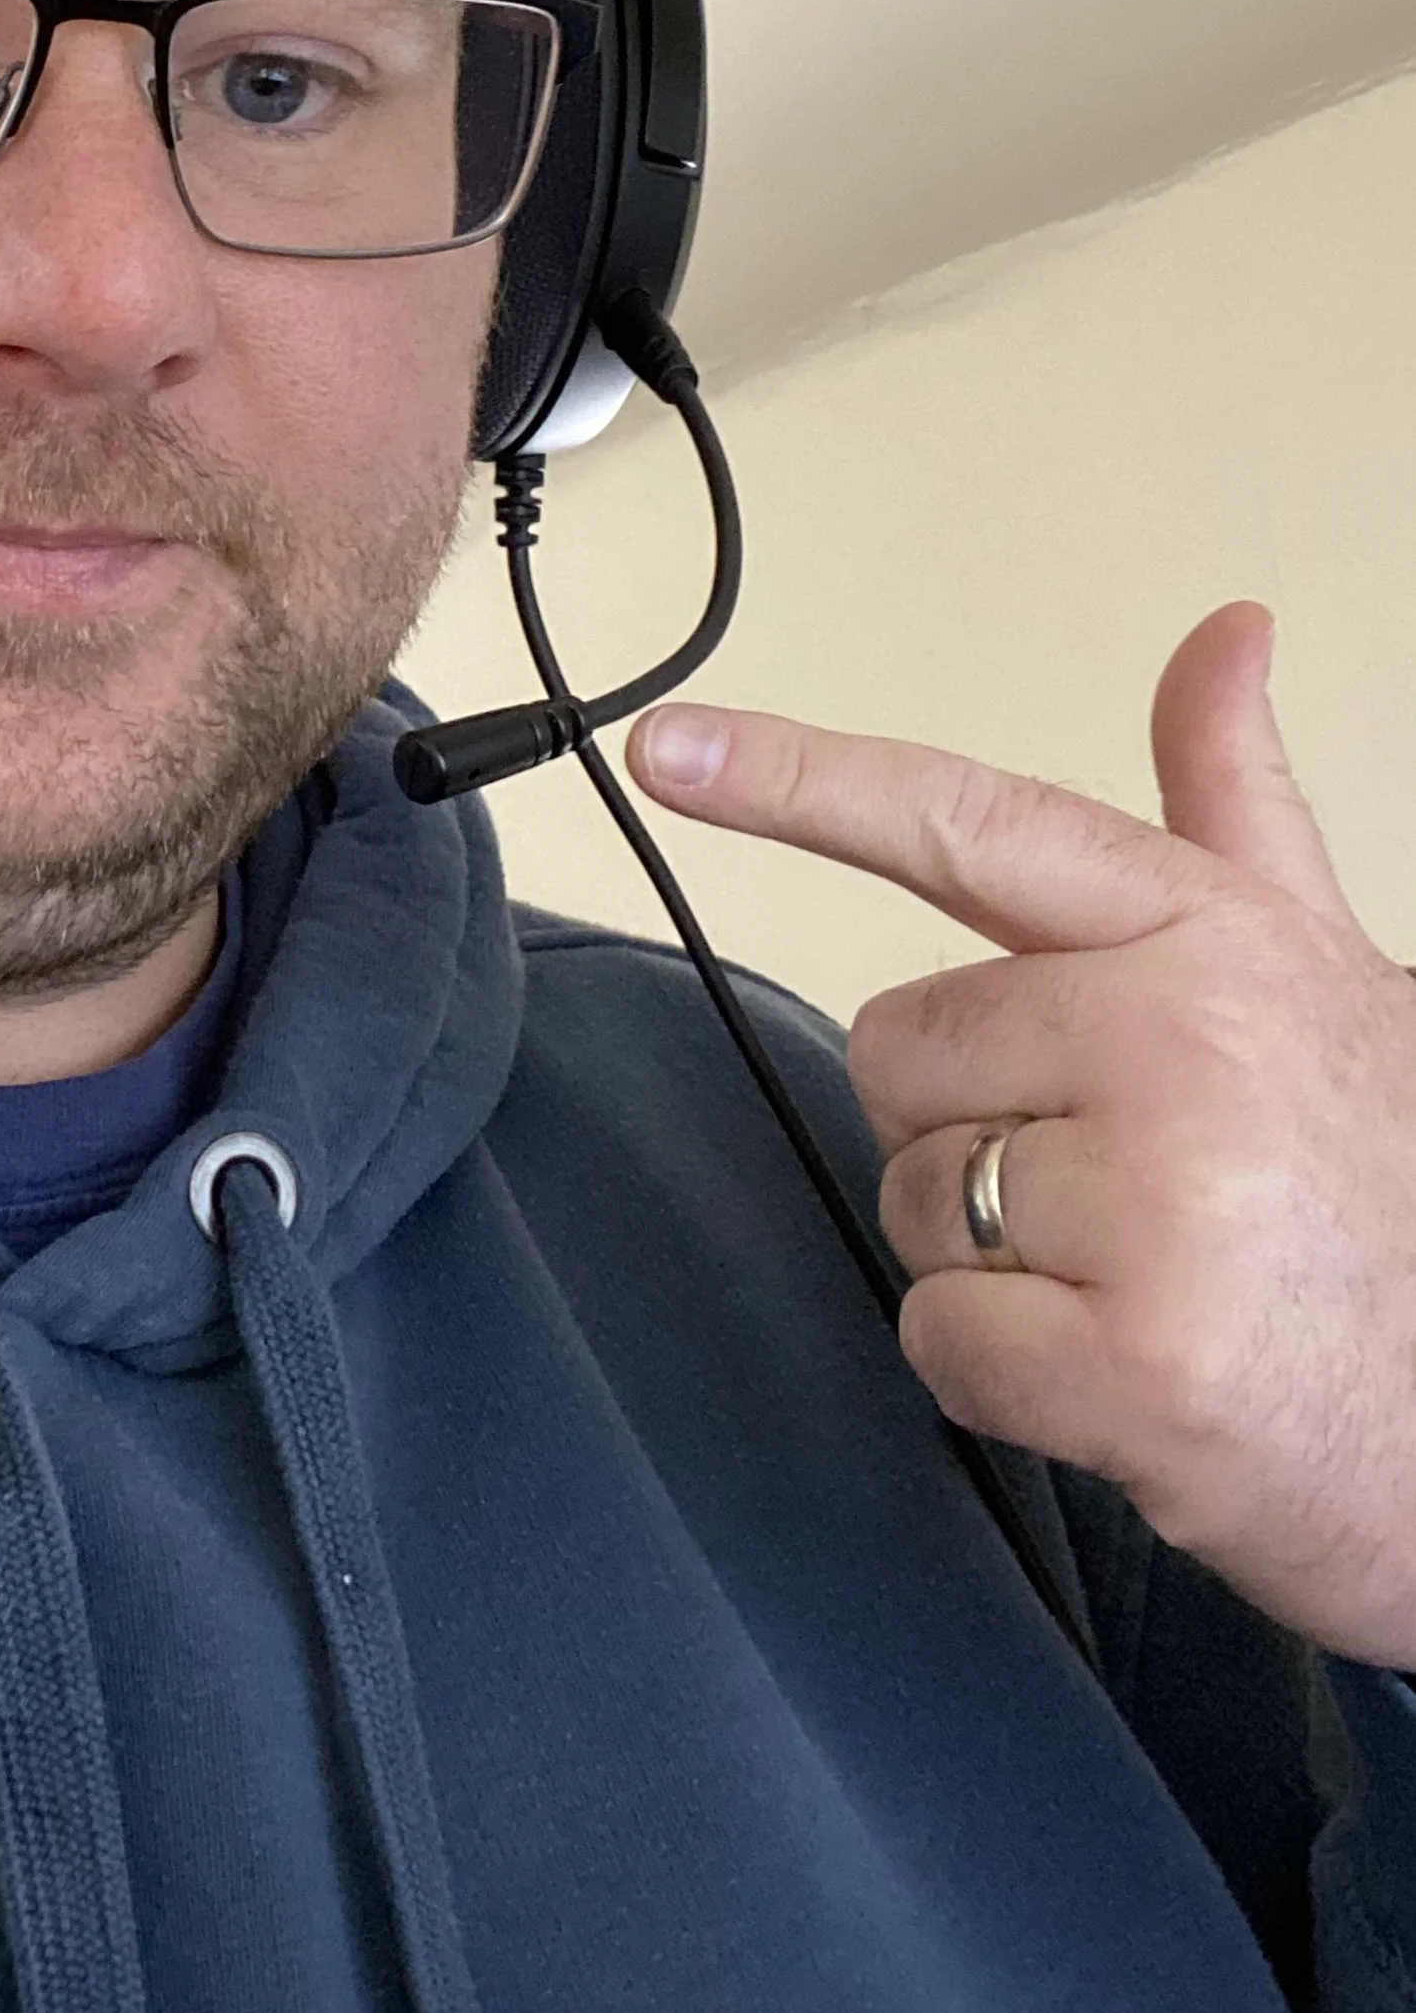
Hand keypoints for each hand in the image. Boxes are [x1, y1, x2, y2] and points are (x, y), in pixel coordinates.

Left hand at [627, 607, 1415, 1665]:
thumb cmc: (1387, 1189)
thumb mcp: (1324, 971)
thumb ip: (1234, 807)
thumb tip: (1222, 632)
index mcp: (1211, 932)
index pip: (970, 823)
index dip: (800, 780)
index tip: (668, 749)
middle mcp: (1182, 1037)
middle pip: (901, 1049)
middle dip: (978, 1127)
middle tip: (1134, 1188)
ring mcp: (1166, 1198)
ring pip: (913, 1197)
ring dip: (999, 1262)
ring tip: (1155, 1277)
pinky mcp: (1143, 1362)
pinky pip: (942, 1340)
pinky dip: (1010, 1379)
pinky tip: (1137, 1373)